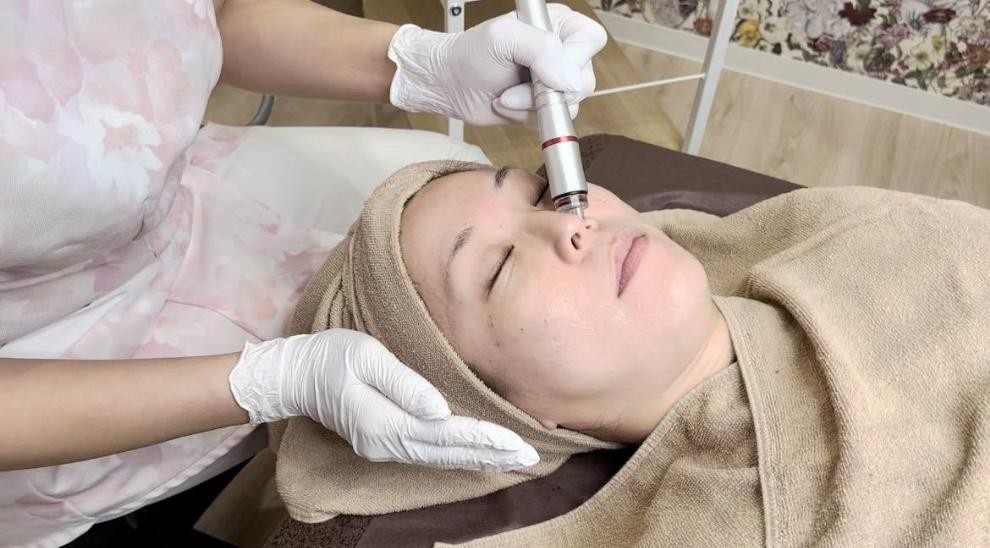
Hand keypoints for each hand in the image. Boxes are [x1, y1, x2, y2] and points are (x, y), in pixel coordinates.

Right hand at [228, 329, 538, 470]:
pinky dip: (458, 455)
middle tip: (531, 458)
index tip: (516, 442)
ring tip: (514, 459)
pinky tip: (478, 454)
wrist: (295, 376)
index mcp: (384, 423)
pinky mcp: (383, 442)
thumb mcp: (365, 356)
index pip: (445, 433)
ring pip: (441, 457)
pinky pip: (429, 454)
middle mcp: (386, 443)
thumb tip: (440, 410)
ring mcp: (384, 447)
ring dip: (479, 458)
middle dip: (491, 455)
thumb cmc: (330, 356)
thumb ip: (402, 383)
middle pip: (449, 452)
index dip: (483, 437)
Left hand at [387, 4, 607, 125]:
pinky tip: (508, 105)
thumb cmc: (470, 54)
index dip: (573, 59)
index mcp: (559, 25)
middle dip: (544, 90)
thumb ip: (540, 49)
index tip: (544, 71)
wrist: (450, 84)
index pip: (590, 40)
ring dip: (531, 106)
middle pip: (584, 80)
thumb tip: (571, 79)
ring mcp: (555, 82)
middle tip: (513, 87)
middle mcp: (563, 52)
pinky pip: (553, 120)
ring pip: (570, 105)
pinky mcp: (545, 107)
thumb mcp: (502, 38)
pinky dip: (527, 118)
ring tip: (505, 95)